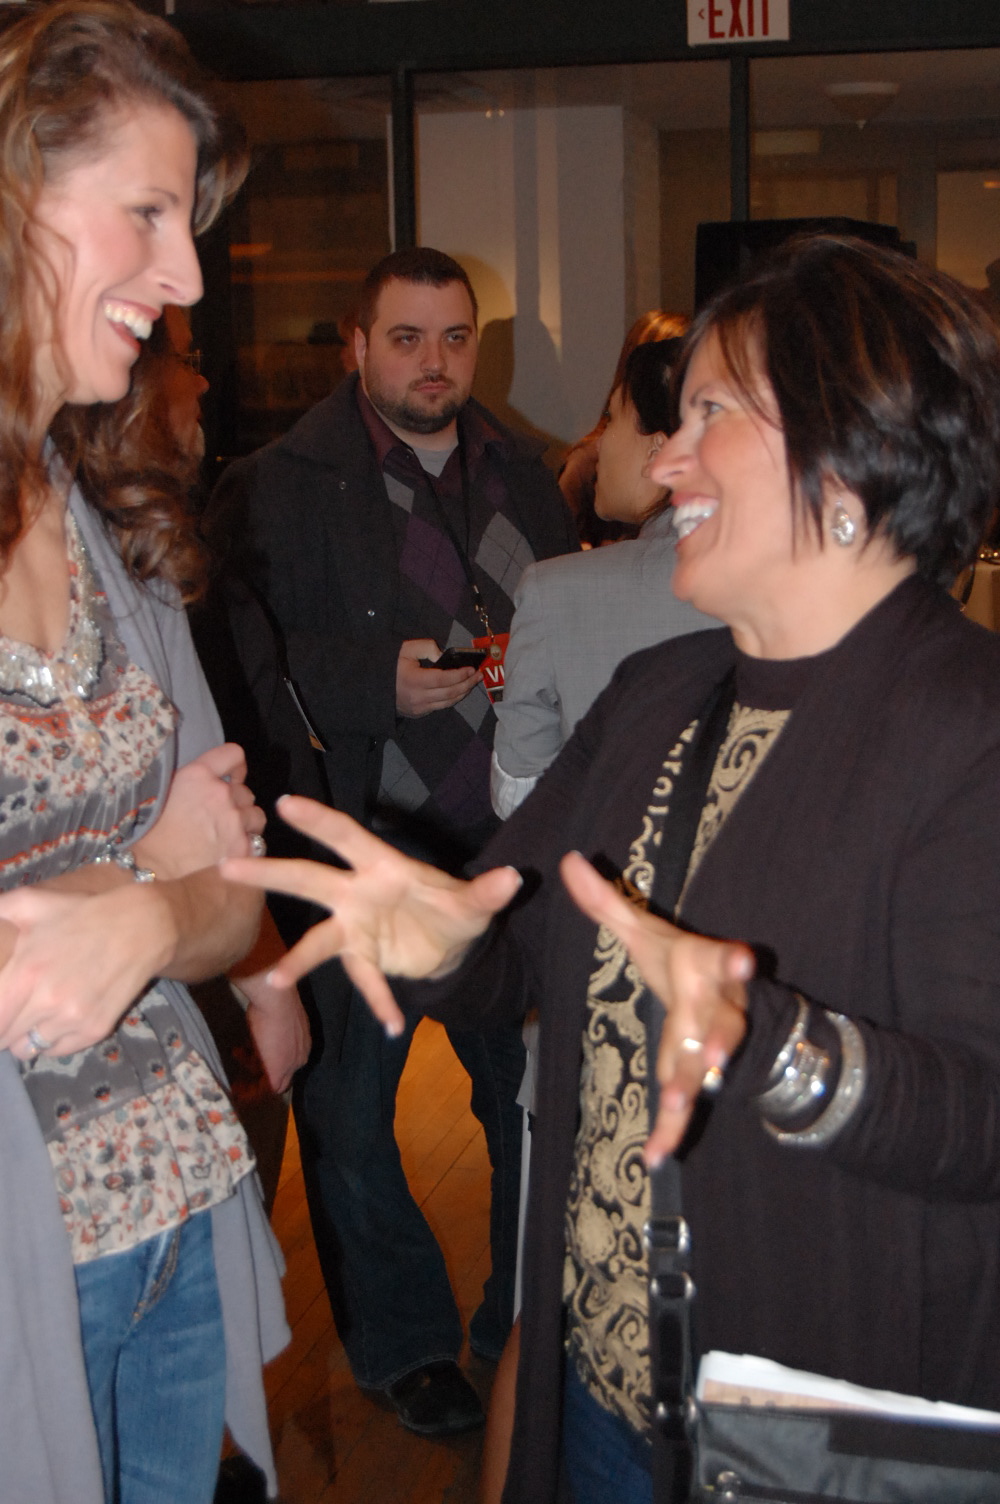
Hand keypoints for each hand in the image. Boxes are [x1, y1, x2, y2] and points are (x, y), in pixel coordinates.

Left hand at [0, 885, 168, 1058]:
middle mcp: (47, 1002)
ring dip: (26, 1034)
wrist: (141, 925)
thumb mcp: (31, 902)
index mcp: (25, 973)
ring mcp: (72, 1019)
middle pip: (4, 1038)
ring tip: (36, 1014)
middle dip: (4, 1026)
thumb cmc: (82, 913)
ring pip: (28, 1049)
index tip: (0, 1004)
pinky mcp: (94, 1030)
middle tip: (13, 1008)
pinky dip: (53, 1039)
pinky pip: (57, 1051)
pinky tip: (60, 1017)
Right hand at [134, 743, 264, 878]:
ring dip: (244, 824)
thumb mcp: (161, 796)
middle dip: (234, 804)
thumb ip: (188, 784)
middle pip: (244, 792)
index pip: (233, 754)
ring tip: (224, 839)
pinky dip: (245, 848)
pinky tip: (227, 856)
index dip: (235, 767)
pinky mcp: (244, 849)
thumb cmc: (145, 839)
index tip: (232, 777)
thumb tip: (202, 786)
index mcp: (197, 776)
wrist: (148, 875)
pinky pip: (256, 843)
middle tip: (215, 820)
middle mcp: (222, 795)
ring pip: (255, 816)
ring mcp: (235, 822)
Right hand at [220, 795, 521, 1034]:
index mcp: (381, 865)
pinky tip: (391, 1026)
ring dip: (296, 960)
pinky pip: (365, 982)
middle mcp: (358, 893)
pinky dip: (381, 1003)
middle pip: (309, 880)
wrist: (454, 943)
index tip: (284, 804)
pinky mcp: (365, 959)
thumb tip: (516, 878)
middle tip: (228, 867)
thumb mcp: (474, 902)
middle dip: (270, 872)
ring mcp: (356, 928)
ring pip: (318, 939)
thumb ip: (489, 891)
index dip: (317, 820)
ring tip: (272, 983)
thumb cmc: (453, 907)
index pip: (344, 836)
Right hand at [233, 970, 310, 1093]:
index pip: (290, 1062)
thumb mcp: (276, 1016)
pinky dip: (251, 1092)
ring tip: (237, 1068)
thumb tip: (264, 1029)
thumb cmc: (273, 1002)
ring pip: (273, 1082)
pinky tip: (237, 1088)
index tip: (255, 1055)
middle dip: (263, 1071)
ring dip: (252, 1077)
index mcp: (303, 1043)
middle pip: (284, 1076)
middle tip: (245, 1066)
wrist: (276, 1001)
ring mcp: (291, 1066)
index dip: (271, 1061)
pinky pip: (265, 1090)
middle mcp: (301, 1056)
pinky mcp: (277, 1072)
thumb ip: (274, 1029)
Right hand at [396, 638, 480, 716]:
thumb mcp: (406, 649)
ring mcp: (419, 708)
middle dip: (467, 683)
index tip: (471, 669)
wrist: (374, 686)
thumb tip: (442, 656)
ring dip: (463, 692)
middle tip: (479, 675)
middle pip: (450, 693)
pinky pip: (441, 706)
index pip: (443, 679)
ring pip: (448, 702)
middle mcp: (418, 697)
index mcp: (414, 680)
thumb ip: (426, 648)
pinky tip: (460, 690)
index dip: (459, 675)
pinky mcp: (419, 713)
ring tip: (473, 682)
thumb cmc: (391, 665)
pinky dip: (453, 698)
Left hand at [560, 851, 754, 1166]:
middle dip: (717, 1042)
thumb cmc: (680, 965)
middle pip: (722, 1025)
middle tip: (710, 1058)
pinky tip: (654, 1160)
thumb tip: (568, 859)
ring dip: (695, 1087)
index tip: (744, 961)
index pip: (725, 961)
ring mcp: (712, 1048)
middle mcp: (718, 1008)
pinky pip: (689, 1109)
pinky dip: (673, 1134)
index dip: (735, 962)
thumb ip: (606, 902)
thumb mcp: (643, 932)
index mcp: (706, 968)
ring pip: (710, 1070)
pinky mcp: (697, 1080)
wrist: (721, 1003)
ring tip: (679, 1104)